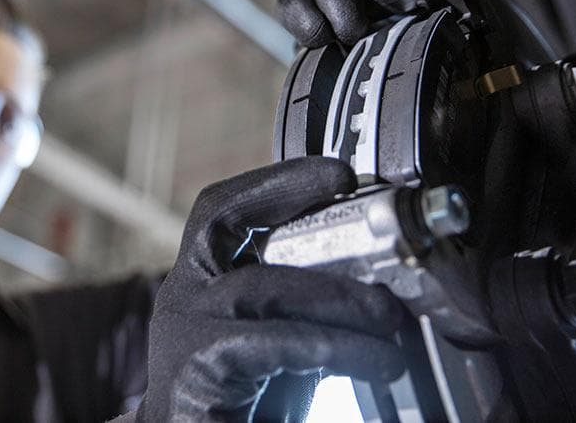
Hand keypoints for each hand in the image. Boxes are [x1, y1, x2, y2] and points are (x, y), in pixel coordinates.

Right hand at [135, 157, 403, 421]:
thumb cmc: (243, 404)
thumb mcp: (282, 343)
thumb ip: (310, 310)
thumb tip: (379, 285)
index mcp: (200, 280)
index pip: (222, 210)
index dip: (276, 182)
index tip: (337, 175)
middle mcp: (183, 293)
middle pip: (223, 221)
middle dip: (289, 194)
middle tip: (364, 211)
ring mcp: (184, 326)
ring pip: (265, 285)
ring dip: (340, 297)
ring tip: (391, 319)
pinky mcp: (197, 365)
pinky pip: (277, 340)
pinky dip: (337, 346)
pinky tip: (377, 362)